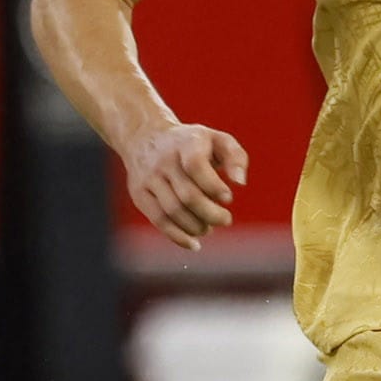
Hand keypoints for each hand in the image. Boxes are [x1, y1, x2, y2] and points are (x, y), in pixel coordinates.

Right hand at [124, 122, 247, 249]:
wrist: (145, 137)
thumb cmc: (191, 144)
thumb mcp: (217, 139)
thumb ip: (236, 157)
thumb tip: (240, 182)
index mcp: (186, 143)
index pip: (196, 166)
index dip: (214, 186)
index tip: (228, 198)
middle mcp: (164, 160)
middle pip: (187, 195)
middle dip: (211, 214)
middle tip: (225, 220)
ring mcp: (149, 178)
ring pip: (173, 211)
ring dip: (196, 226)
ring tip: (208, 227)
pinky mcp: (140, 194)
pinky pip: (159, 220)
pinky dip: (178, 236)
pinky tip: (194, 243)